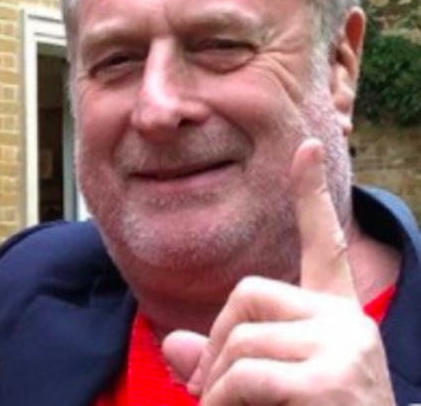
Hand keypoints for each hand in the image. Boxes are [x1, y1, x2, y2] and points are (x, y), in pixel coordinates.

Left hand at [162, 139, 394, 404]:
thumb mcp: (258, 394)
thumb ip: (225, 362)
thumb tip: (179, 347)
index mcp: (335, 320)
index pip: (324, 247)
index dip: (311, 196)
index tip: (310, 147)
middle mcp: (348, 323)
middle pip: (246, 295)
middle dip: (217, 348)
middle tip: (215, 397)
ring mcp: (347, 346)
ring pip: (239, 339)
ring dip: (216, 389)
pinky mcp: (335, 376)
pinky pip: (245, 373)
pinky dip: (222, 403)